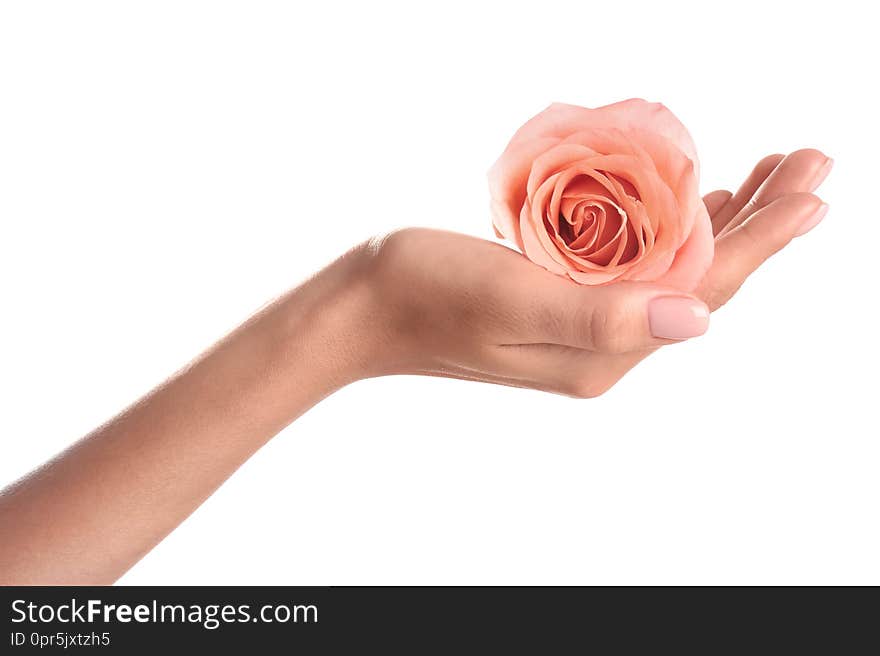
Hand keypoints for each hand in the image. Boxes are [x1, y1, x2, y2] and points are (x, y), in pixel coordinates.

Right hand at [355, 149, 830, 396]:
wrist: (363, 309)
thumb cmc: (422, 292)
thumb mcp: (507, 298)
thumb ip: (600, 315)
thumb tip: (697, 321)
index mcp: (600, 352)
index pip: (701, 289)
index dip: (761, 238)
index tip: (812, 188)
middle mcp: (603, 347)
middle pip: (701, 280)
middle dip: (759, 223)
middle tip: (807, 164)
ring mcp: (583, 329)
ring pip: (675, 272)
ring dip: (725, 223)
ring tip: (767, 178)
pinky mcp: (562, 306)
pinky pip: (638, 269)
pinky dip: (672, 230)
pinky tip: (690, 205)